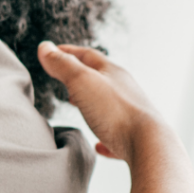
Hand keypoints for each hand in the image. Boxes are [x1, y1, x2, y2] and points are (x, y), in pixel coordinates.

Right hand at [37, 42, 162, 162]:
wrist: (148, 144)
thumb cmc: (116, 112)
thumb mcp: (82, 82)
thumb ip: (63, 66)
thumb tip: (45, 47)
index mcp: (112, 73)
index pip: (87, 55)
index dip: (67, 52)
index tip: (52, 51)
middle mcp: (124, 90)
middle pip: (100, 77)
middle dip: (79, 76)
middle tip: (63, 77)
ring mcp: (130, 113)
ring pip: (108, 102)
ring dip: (91, 101)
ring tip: (78, 104)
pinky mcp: (132, 138)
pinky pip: (115, 134)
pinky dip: (103, 135)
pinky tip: (99, 145)